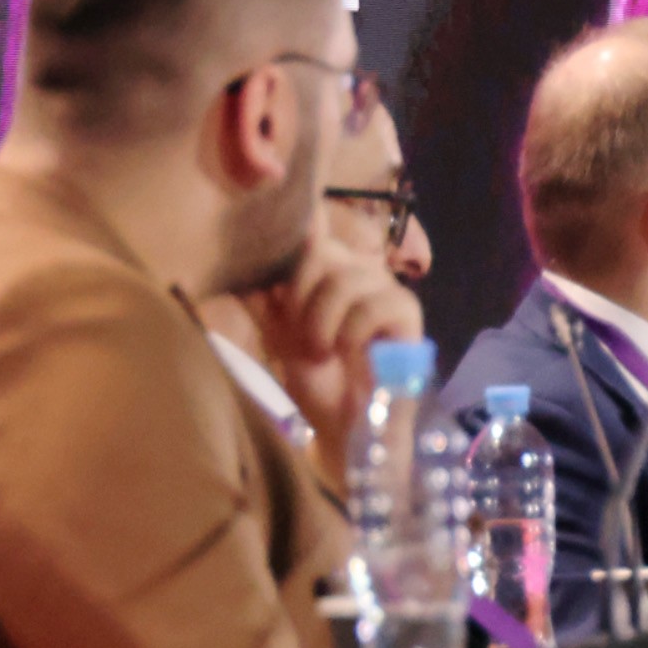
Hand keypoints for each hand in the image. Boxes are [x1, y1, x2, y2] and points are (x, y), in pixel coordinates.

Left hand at [252, 242, 425, 443]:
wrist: (347, 425)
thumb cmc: (317, 382)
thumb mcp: (278, 336)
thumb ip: (262, 300)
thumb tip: (240, 263)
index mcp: (330, 274)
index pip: (314, 231)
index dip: (305, 222)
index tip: (289, 229)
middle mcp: (359, 273)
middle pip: (321, 251)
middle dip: (299, 297)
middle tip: (300, 334)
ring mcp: (386, 290)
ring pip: (344, 279)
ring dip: (322, 322)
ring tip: (323, 350)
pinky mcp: (407, 312)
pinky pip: (372, 305)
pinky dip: (351, 332)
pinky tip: (351, 352)